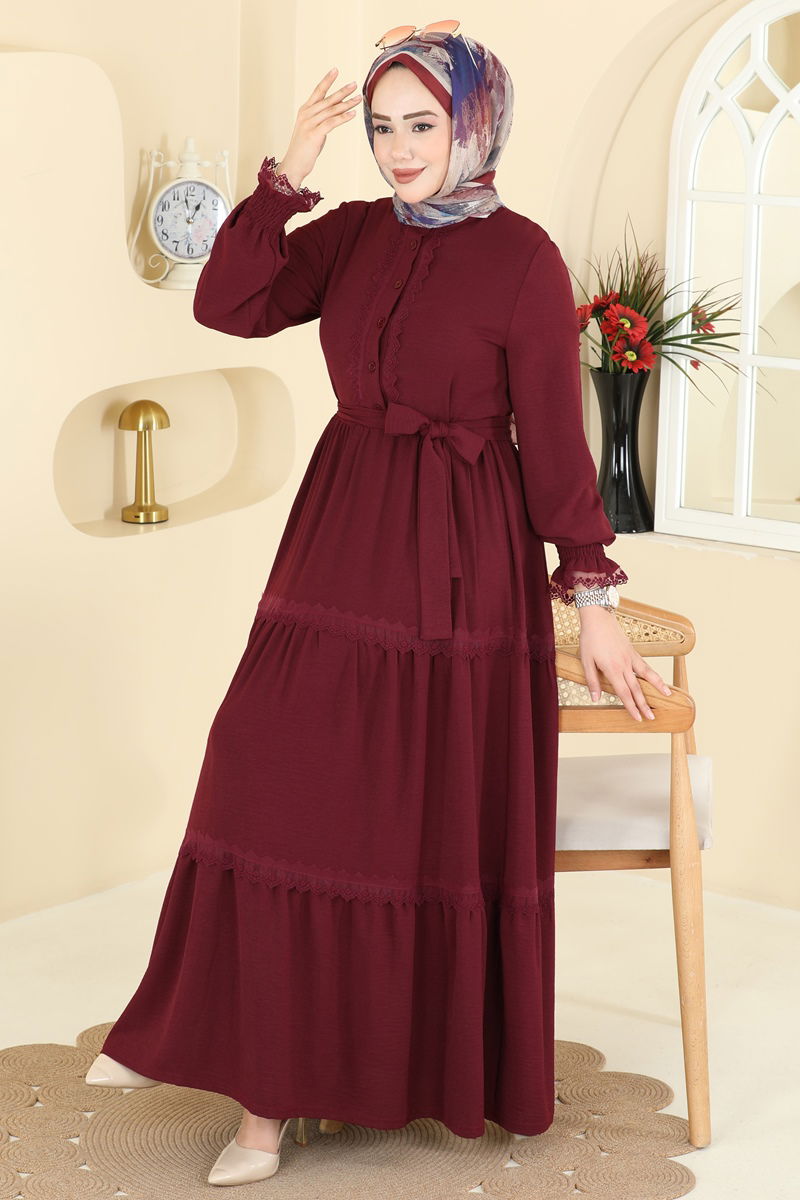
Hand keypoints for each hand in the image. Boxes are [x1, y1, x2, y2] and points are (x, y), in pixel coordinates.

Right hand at [278, 67, 361, 188]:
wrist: (293, 164)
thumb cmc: (304, 149)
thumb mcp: (312, 129)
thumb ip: (321, 119)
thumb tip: (334, 113)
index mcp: (305, 111)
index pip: (317, 91)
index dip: (327, 80)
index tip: (336, 70)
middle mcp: (306, 114)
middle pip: (327, 99)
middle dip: (342, 91)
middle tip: (354, 84)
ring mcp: (309, 124)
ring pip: (331, 110)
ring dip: (346, 104)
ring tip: (358, 98)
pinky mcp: (314, 135)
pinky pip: (331, 123)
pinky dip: (342, 118)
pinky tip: (352, 114)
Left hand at [576, 605, 671, 721]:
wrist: (599, 618)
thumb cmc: (590, 639)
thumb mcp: (585, 661)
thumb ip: (592, 681)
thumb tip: (595, 698)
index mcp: (612, 669)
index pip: (624, 693)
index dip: (631, 707)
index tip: (638, 718)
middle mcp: (624, 665)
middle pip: (636, 688)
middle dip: (644, 705)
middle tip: (652, 718)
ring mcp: (630, 657)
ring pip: (647, 675)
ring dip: (657, 687)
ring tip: (668, 696)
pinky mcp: (633, 651)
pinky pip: (645, 665)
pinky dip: (653, 674)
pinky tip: (658, 680)